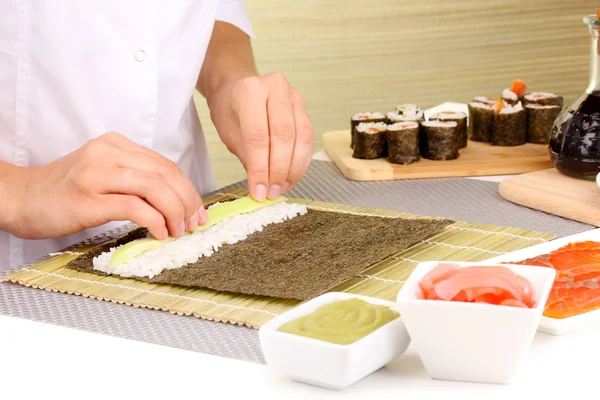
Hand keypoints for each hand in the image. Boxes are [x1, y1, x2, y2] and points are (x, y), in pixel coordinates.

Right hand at [2, 132, 205, 239]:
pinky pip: (135, 207)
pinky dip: (155, 221)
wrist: (19, 198)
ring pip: (154, 187)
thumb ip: (134, 179)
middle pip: (165, 173)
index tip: (197, 210)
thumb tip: (175, 201)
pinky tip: (159, 233)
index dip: (187, 189)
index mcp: (115, 144)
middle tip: (194, 223)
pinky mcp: (88, 198)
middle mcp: (107, 152)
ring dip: (174, 212)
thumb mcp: (103, 174)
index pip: (165, 164)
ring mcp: (96, 173)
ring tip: (178, 230)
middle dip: (187, 201)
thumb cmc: (64, 192)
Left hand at [207, 72, 313, 200]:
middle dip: (278, 170)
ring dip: (294, 168)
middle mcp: (275, 87)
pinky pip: (308, 138)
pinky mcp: (304, 106)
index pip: (258, 137)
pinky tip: (291, 176)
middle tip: (271, 192)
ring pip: (301, 138)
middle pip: (284, 136)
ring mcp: (293, 95)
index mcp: (250, 91)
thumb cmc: (229, 109)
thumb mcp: (228, 133)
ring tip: (282, 187)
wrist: (237, 87)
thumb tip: (262, 187)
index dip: (260, 169)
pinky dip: (301, 161)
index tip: (259, 192)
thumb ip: (247, 157)